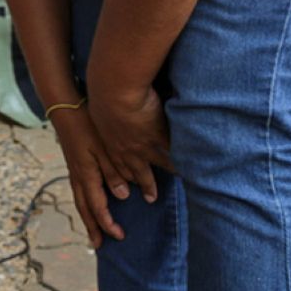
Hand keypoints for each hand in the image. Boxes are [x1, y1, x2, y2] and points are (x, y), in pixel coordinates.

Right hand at [50, 109, 128, 248]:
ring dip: (87, 218)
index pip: (97, 207)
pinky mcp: (75, 165)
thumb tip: (122, 196)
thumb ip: (114, 171)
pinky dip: (86, 204)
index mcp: (86, 176)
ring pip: (80, 201)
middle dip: (93, 228)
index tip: (120, 236)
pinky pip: (80, 192)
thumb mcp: (103, 148)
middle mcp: (78, 178)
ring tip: (93, 231)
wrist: (65, 110)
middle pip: (84, 209)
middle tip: (99, 245)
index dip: (108, 223)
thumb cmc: (87, 126)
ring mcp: (74, 172)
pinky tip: (91, 204)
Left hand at [87, 86, 171, 203]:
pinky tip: (191, 158)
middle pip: (138, 172)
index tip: (129, 187)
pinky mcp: (159, 134)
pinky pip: (172, 148)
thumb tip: (102, 113)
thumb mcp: (98, 109)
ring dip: (170, 170)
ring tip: (180, 177)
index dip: (124, 178)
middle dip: (146, 185)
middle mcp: (127, 149)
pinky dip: (182, 154)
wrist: (114, 92)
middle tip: (151, 198)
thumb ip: (104, 116)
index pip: (118, 165)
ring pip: (159, 162)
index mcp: (110, 143)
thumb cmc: (101, 97)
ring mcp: (145, 143)